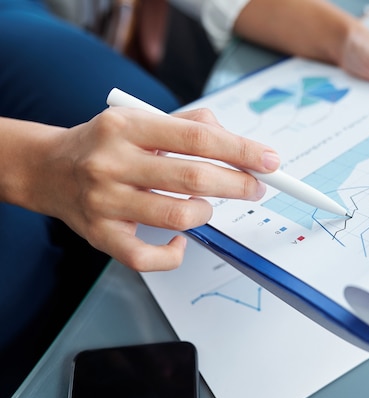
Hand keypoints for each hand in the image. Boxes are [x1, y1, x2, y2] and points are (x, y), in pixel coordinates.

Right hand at [35, 107, 279, 270]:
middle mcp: (112, 163)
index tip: (270, 161)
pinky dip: (175, 253)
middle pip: (194, 177)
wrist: (48, 169)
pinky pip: (147, 257)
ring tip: (207, 206)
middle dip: (238, 184)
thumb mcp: (141, 120)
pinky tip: (181, 240)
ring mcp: (104, 202)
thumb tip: (239, 144)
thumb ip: (190, 125)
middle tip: (256, 187)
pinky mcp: (100, 236)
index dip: (242, 151)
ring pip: (177, 216)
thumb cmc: (106, 145)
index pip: (199, 138)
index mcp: (127, 127)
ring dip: (205, 212)